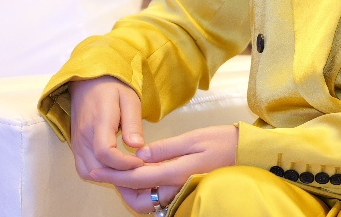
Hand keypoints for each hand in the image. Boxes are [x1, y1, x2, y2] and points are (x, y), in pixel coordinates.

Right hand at [68, 76, 145, 184]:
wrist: (87, 82)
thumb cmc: (112, 88)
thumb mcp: (129, 99)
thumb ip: (133, 123)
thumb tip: (137, 147)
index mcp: (98, 121)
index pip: (105, 152)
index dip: (123, 163)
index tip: (140, 162)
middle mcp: (83, 136)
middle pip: (96, 167)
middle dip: (119, 174)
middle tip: (138, 170)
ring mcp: (77, 143)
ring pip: (88, 172)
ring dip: (108, 176)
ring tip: (127, 171)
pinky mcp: (75, 147)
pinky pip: (83, 168)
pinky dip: (98, 174)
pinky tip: (114, 168)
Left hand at [90, 124, 239, 211]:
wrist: (247, 154)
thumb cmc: (223, 141)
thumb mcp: (193, 138)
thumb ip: (165, 148)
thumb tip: (139, 154)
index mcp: (177, 172)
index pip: (137, 178)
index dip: (113, 176)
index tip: (94, 171)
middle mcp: (177, 187)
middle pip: (138, 199)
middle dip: (120, 189)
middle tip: (107, 171)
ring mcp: (181, 192)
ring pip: (147, 203)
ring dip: (131, 191)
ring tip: (122, 172)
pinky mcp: (185, 192)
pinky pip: (158, 198)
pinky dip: (144, 190)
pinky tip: (141, 174)